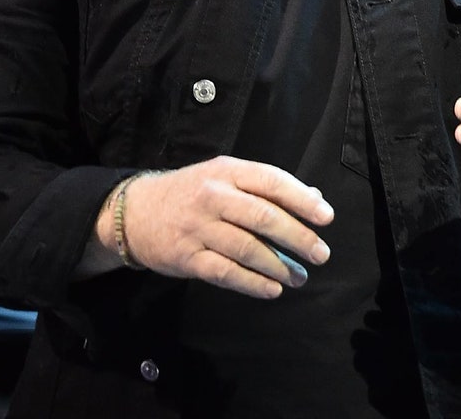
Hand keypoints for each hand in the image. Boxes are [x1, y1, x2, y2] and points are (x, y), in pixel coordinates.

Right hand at [119, 156, 332, 298]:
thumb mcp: (224, 177)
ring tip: (299, 277)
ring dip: (279, 266)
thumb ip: (266, 187)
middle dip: (297, 237)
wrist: (134, 212)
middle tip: (320, 254)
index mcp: (226, 171)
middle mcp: (212, 196)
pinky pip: (226, 273)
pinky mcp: (187, 257)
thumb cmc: (190, 193)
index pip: (271, 181)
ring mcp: (198, 227)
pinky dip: (252, 283)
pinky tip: (271, 290)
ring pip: (247, 248)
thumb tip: (315, 198)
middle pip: (263, 217)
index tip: (326, 218)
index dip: (301, 200)